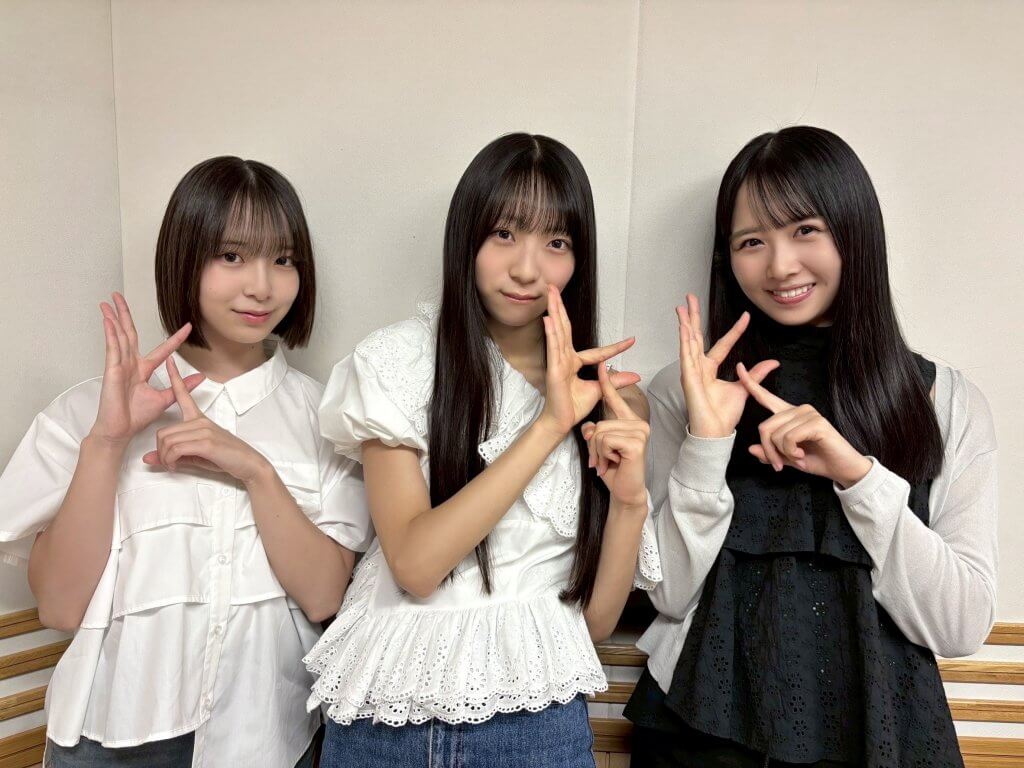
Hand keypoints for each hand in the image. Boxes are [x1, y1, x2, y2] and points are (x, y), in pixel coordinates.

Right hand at [91, 293, 203, 445]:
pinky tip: (109, 320)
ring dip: (115, 317)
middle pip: (130, 333)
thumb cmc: (136, 416)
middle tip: (120, 296)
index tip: (188, 326)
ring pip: (119, 336)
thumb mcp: (165, 398)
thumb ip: (180, 385)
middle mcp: (131, 364)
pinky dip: (111, 333)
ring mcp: (120, 365)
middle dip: (125, 314)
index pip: (161, 349)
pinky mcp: (111, 370)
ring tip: (111, 301)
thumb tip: (200, 378)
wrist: (120, 430)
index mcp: (143, 369)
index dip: (175, 337)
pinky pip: (112, 348)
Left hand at [142, 358, 269, 483]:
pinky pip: (176, 449)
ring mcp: (203, 430)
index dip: (174, 377)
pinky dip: (171, 460)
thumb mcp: (194, 455)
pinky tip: (176, 465)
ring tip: (173, 465)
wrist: (248, 464)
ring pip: (167, 441)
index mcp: (198, 418)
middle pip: (163, 432)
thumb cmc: (224, 458)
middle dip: (160, 451)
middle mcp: (200, 420)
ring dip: (165, 458)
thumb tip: (147, 459)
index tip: (169, 360)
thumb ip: (171, 455)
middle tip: (167, 462)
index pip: (183, 394)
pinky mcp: (206, 442)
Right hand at [538, 285, 639, 435]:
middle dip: (560, 307)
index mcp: (575, 362)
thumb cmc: (574, 406)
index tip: (633, 341)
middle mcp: (565, 358)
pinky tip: (548, 318)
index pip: (598, 350)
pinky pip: (553, 348)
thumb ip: (615, 381)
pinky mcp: (554, 369)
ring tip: (551, 293)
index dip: (615, 346)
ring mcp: (558, 362)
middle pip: (564, 327)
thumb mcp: (601, 390)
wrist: (561, 422)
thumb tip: (635, 376)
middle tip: (554, 286)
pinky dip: (551, 332)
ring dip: (554, 310)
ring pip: (557, 331)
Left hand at [580, 363, 648, 507]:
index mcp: (630, 422)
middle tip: (601, 460)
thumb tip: (589, 427)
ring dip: (597, 451)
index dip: (607, 383)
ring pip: (601, 432)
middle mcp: (638, 424)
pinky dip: (603, 454)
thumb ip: (593, 432)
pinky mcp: (637, 442)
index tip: (600, 365)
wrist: (625, 492)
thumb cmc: (613, 470)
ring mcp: (640, 431)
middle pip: (600, 423)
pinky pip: (606, 440)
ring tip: (607, 462)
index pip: (615, 399)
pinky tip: (614, 462)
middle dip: (594, 445)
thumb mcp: (598, 447)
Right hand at [677, 293, 777, 437]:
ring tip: (683, 306)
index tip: (746, 316)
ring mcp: (691, 372)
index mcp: (710, 369)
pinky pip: (686, 356)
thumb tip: (773, 362)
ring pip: (688, 342)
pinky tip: (684, 328)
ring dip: (685, 323)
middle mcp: (698, 367)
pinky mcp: (688, 378)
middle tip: (689, 298)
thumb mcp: (744, 388)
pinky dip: (685, 341)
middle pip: (695, 336)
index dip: (734, 330)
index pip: (723, 344)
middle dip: (693, 316)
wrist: (715, 432)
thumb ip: (755, 373)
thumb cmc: (724, 415)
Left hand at [736, 362, 872, 487]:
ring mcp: (808, 413)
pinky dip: (791, 452)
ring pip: (775, 434)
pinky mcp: (816, 422)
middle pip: (764, 427)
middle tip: (779, 465)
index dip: (751, 383)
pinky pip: (788, 438)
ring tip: (798, 458)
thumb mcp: (787, 459)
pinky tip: (802, 456)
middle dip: (769, 451)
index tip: (738, 367)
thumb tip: (751, 449)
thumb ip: (770, 453)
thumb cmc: (817, 460)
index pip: (766, 397)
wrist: (843, 469)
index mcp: (788, 414)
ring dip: (783, 454)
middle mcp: (797, 409)